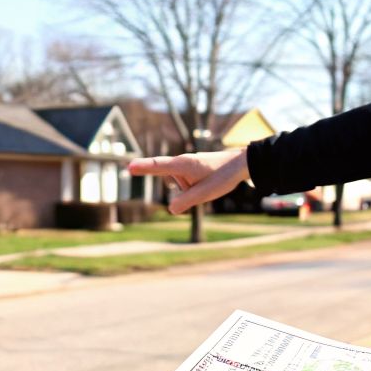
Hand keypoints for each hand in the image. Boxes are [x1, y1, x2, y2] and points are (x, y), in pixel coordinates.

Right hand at [128, 148, 249, 213]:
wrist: (240, 163)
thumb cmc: (223, 176)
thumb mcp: (205, 194)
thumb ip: (186, 202)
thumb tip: (170, 209)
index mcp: (183, 165)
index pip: (158, 166)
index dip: (143, 167)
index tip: (129, 167)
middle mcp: (182, 162)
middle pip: (171, 179)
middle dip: (185, 189)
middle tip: (207, 184)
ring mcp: (186, 164)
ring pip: (180, 184)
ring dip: (191, 189)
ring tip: (211, 183)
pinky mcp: (191, 167)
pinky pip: (187, 182)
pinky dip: (194, 187)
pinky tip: (208, 183)